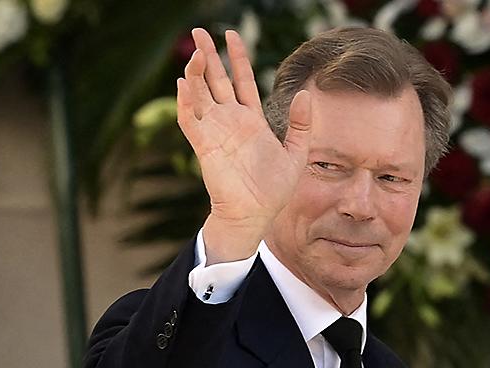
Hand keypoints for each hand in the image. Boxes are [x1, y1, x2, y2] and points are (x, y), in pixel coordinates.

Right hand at [176, 28, 312, 260]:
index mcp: (250, 120)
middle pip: (215, 81)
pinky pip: (191, 120)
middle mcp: (229, 121)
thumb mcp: (296, 153)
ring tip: (195, 52)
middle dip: (208, 55)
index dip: (237, 57)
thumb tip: (306, 94)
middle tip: (198, 31)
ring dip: (196, 73)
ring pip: (200, 95)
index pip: (241, 80)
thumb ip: (301, 125)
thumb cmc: (273, 190)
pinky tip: (183, 82)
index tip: (231, 34)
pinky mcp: (205, 147)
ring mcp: (215, 133)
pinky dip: (185, 101)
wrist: (254, 215)